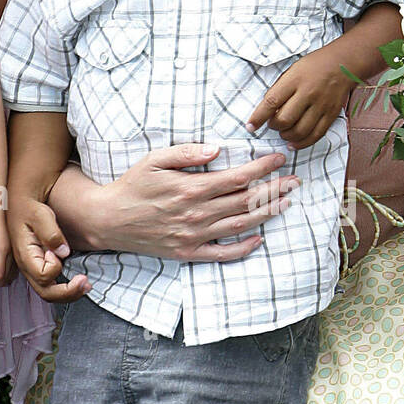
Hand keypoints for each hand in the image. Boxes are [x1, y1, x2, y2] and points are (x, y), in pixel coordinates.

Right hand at [8, 197, 90, 303]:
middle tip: (86, 283)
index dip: (56, 266)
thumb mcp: (40, 215)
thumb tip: (64, 252)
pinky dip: (66, 287)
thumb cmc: (30, 207)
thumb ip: (51, 234)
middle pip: (46, 292)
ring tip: (86, 285)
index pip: (43, 275)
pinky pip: (52, 284)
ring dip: (70, 293)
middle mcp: (28, 266)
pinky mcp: (40, 265)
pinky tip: (78, 280)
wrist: (23, 202)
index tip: (61, 250)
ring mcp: (33, 267)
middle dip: (68, 292)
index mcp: (25, 255)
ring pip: (49, 292)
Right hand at [57, 143, 299, 261]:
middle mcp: (196, 214)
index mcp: (191, 189)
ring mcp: (194, 236)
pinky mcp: (188, 253)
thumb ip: (186, 153)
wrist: (108, 220)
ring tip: (285, 203)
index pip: (237, 177)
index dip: (262, 168)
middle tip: (295, 181)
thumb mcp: (154, 160)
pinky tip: (259, 238)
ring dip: (266, 214)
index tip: (279, 158)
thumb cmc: (131, 185)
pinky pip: (223, 254)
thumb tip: (217, 149)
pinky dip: (244, 248)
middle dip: (274, 189)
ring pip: (240, 226)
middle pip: (245, 202)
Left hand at [247, 46, 348, 148]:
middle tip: (272, 124)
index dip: (258, 117)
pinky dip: (302, 143)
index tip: (250, 126)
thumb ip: (280, 89)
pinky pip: (315, 135)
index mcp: (294, 80)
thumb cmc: (314, 66)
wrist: (343, 63)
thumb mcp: (292, 70)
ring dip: (286, 135)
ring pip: (299, 131)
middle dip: (273, 126)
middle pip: (285, 119)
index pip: (271, 102)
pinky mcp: (331, 114)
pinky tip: (293, 143)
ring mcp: (321, 105)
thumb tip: (267, 111)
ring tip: (283, 132)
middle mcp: (308, 93)